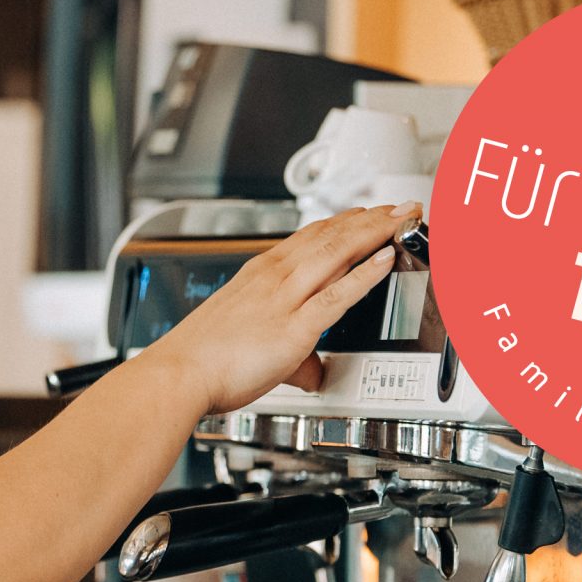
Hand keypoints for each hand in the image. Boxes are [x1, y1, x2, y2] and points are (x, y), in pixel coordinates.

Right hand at [141, 203, 414, 414]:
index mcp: (259, 275)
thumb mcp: (245, 342)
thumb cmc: (201, 360)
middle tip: (399, 206)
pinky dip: (366, 272)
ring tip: (403, 218)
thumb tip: (310, 372)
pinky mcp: (294, 327)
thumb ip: (289, 356)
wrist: (178, 375)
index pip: (309, 237)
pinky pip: (338, 294)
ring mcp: (285, 299)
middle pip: (330, 235)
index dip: (343, 222)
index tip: (366, 214)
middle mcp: (273, 278)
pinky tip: (386, 257)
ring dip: (375, 231)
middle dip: (369, 218)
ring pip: (338, 252)